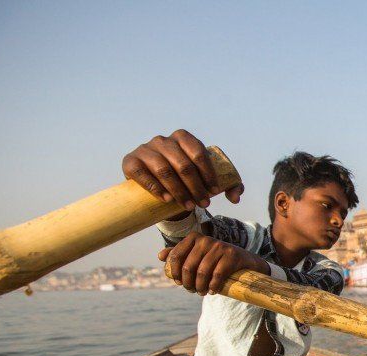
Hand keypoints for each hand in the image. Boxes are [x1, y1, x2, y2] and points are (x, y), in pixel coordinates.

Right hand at [122, 129, 243, 209]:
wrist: (158, 185)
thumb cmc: (187, 180)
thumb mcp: (208, 179)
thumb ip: (229, 185)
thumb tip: (235, 198)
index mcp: (183, 138)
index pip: (199, 154)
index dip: (208, 174)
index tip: (214, 192)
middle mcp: (163, 140)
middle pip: (183, 165)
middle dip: (196, 187)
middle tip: (203, 204)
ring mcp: (145, 149)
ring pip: (164, 170)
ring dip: (179, 191)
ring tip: (189, 206)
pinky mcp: (130, 161)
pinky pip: (142, 173)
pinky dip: (155, 187)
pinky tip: (167, 199)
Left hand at [159, 232, 268, 294]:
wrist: (244, 260)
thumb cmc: (216, 259)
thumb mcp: (198, 254)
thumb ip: (180, 253)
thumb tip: (160, 256)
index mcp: (194, 237)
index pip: (176, 256)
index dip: (174, 272)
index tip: (178, 282)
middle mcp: (205, 240)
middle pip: (188, 267)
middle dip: (188, 283)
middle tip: (191, 290)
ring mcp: (219, 246)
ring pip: (202, 273)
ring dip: (200, 287)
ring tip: (201, 293)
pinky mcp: (232, 256)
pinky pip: (217, 275)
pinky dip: (213, 286)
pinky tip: (212, 291)